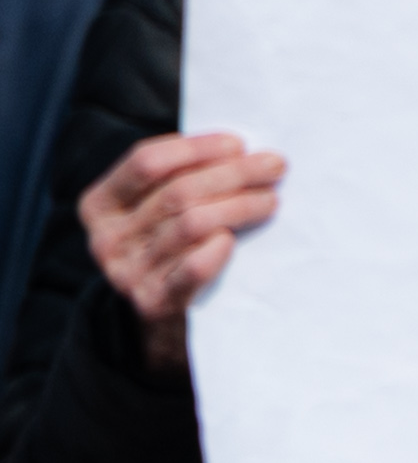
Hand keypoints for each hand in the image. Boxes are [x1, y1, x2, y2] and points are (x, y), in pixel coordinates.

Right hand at [82, 133, 280, 370]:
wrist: (159, 318)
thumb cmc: (170, 246)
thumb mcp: (156, 209)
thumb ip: (179, 177)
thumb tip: (239, 149)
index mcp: (100, 204)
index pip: (147, 162)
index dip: (197, 148)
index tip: (239, 144)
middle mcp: (106, 238)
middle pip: (177, 192)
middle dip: (234, 173)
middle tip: (274, 166)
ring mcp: (126, 272)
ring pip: (193, 224)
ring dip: (241, 206)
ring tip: (271, 200)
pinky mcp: (154, 303)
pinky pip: (195, 267)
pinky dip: (219, 248)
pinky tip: (235, 239)